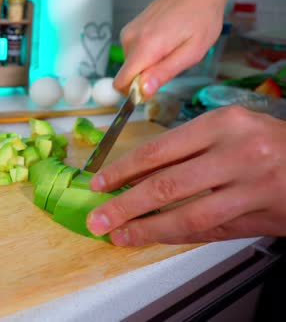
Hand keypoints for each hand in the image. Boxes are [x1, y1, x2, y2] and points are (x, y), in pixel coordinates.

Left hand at [87, 106, 285, 245]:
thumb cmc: (267, 142)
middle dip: (124, 205)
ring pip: (187, 216)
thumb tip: (135, 177)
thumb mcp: (228, 131)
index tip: (98, 184)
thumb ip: (187, 151)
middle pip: (166, 186)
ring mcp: (252, 188)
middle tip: (97, 219)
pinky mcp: (263, 216)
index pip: (158, 150)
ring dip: (147, 230)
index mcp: (221, 124)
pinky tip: (155, 239)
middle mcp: (237, 153)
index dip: (122, 170)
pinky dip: (177, 237)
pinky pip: (210, 231)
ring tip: (119, 236)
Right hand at [113, 0, 229, 98]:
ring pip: (131, 64)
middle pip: (127, 75)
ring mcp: (129, 32)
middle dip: (146, 77)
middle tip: (171, 63)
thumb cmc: (201, 18)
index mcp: (145, 47)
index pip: (121, 83)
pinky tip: (164, 41)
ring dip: (148, 64)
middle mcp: (131, 39)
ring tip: (170, 49)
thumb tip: (143, 91)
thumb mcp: (191, 53)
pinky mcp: (130, 29)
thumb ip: (164, 73)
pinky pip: (133, 52)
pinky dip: (147, 53)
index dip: (134, 92)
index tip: (152, 89)